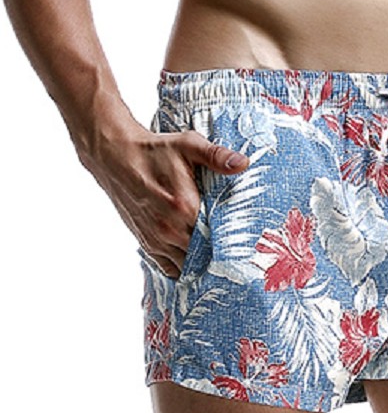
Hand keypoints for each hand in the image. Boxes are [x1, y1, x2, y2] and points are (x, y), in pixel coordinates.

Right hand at [78, 121, 249, 278]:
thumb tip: (243, 163)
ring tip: (219, 254)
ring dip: (202, 260)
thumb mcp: (188, 145)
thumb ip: (217, 156)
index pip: (218, 237)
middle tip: (238, 250)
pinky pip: (169, 268)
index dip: (233, 241)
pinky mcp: (146, 242)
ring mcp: (156, 238)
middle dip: (221, 253)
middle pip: (205, 255)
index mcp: (185, 207)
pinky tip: (196, 258)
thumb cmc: (153, 151)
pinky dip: (183, 266)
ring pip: (188, 265)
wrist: (115, 156)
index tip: (247, 241)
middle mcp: (169, 229)